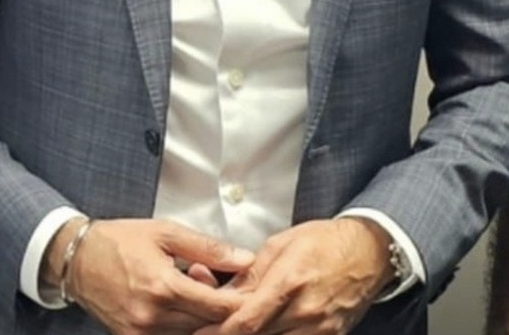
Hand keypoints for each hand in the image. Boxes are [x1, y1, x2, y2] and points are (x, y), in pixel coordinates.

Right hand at [52, 218, 254, 334]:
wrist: (75, 259)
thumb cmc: (117, 241)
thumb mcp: (163, 233)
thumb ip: (207, 248)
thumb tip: (245, 259)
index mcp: (163, 286)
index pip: (220, 307)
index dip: (241, 299)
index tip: (249, 288)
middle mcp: (154, 316)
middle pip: (211, 327)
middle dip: (226, 311)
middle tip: (225, 289)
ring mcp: (143, 334)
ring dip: (205, 321)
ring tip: (197, 294)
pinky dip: (186, 328)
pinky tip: (181, 308)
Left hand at [195, 219, 389, 334]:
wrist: (368, 253)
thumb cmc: (322, 242)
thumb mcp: (278, 246)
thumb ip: (250, 274)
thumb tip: (223, 294)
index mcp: (289, 283)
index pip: (248, 320)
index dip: (220, 332)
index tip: (199, 332)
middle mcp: (306, 312)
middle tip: (206, 331)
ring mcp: (321, 331)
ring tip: (231, 330)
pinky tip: (263, 332)